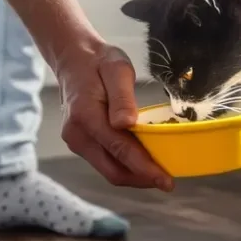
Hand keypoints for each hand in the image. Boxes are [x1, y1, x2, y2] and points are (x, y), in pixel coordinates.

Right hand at [55, 40, 174, 191]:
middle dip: (142, 179)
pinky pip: (106, 162)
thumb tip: (127, 124)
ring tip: (159, 172)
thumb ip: (122, 97)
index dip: (145, 168)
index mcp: (86, 116)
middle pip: (113, 171)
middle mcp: (77, 135)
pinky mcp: (80, 143)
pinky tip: (142, 161)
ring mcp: (76, 141)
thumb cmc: (98, 61)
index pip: (120, 150)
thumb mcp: (116, 68)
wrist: (72, 59)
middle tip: (168, 180)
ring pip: (109, 170)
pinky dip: (126, 166)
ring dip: (135, 175)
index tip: (166, 181)